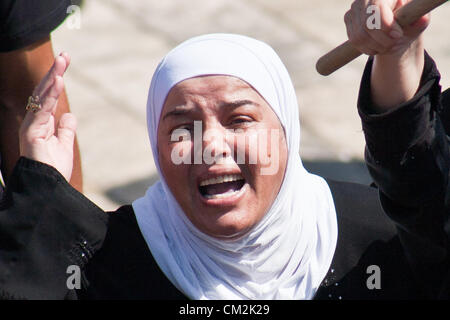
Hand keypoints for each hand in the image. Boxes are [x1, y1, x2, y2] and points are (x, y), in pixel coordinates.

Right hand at [19, 53, 76, 181]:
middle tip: (65, 55)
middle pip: (44, 92)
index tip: (65, 64)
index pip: (49, 96)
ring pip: (42, 96)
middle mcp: (34, 122)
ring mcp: (31, 126)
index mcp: (42, 123)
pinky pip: (42, 109)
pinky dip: (50, 94)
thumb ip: (65, 130)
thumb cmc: (54, 170)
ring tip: (62, 61)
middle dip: (54, 72)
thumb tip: (69, 115)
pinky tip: (58, 81)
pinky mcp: (31, 133)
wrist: (48, 189)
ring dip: (52, 77)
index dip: (56, 80)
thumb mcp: (64, 145)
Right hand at [344, 0, 429, 56]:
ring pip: (359, 36)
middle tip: (394, 43)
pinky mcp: (348, 18)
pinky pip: (354, 40)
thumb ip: (420, 21)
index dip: (385, 25)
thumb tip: (421, 20)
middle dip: (382, 40)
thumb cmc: (409, 22)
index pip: (376, 8)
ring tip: (387, 45)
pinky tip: (377, 45)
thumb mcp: (418, 22)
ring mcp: (354, 7)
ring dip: (375, 46)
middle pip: (366, 26)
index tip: (398, 35)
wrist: (395, 28)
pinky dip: (367, 48)